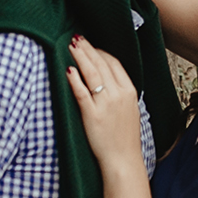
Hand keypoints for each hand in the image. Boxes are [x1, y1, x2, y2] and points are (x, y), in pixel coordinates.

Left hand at [65, 36, 143, 175]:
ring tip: (70, 45)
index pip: (114, 63)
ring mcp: (105, 104)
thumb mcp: (130, 110)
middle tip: (76, 37)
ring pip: (91, 73)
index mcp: (129, 91)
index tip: (90, 46)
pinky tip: (68, 70)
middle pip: (101, 64)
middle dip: (88, 48)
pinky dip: (75, 79)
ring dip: (80, 57)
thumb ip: (121, 93)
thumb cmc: (124, 137)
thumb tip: (109, 79)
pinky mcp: (92, 115)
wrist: (123, 159)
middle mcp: (119, 94)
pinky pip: (81, 92)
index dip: (100, 52)